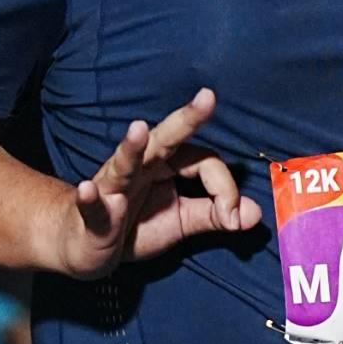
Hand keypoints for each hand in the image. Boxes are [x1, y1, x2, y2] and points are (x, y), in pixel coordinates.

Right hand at [59, 90, 262, 278]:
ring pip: (124, 164)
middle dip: (186, 120)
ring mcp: (113, 187)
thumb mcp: (181, 220)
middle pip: (165, 140)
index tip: (233, 218)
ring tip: (139, 130)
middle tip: (208, 98)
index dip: (226, 190)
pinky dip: (89, 197)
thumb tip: (256, 214)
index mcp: (166, 164)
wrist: (86, 245)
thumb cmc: (135, 225)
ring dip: (131, 148)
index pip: (204, 163)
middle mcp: (140, 167)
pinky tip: (88, 190)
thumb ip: (214, 214)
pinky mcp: (92, 213)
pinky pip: (92, 204)